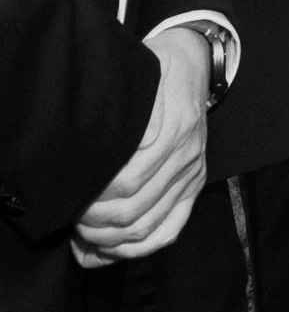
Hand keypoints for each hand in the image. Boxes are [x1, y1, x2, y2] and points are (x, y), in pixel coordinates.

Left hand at [73, 26, 210, 262]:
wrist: (196, 61)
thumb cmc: (158, 67)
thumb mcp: (141, 73)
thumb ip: (123, 106)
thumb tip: (105, 143)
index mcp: (174, 126)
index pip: (128, 181)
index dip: (94, 198)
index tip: (70, 197)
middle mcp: (186, 154)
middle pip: (135, 210)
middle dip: (95, 223)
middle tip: (70, 217)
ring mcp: (192, 172)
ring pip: (148, 226)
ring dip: (111, 241)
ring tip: (83, 235)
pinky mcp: (194, 185)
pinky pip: (170, 229)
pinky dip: (138, 249)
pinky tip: (111, 250)